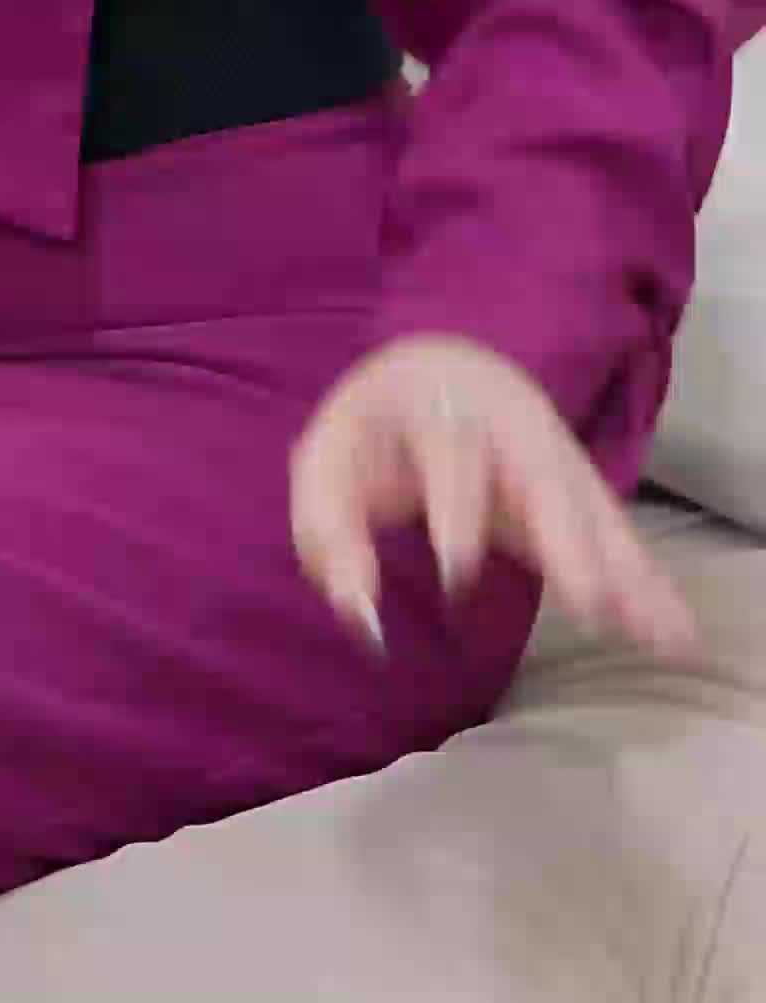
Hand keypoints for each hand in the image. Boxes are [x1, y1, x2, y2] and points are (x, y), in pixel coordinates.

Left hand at [289, 331, 697, 660]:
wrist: (437, 368)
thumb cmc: (374, 429)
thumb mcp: (328, 463)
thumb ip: (329, 534)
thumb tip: (361, 616)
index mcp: (440, 403)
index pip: (451, 456)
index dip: (456, 512)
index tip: (455, 570)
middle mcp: (510, 424)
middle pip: (546, 476)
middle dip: (569, 540)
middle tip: (590, 601)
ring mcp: (553, 452)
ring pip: (596, 509)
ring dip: (628, 573)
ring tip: (663, 634)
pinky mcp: (576, 487)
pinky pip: (615, 537)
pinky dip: (645, 584)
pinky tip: (675, 631)